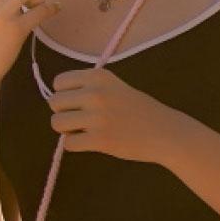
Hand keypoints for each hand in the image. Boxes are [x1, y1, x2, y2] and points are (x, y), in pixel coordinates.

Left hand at [48, 67, 185, 164]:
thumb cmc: (137, 109)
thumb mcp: (113, 86)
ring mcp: (97, 117)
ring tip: (82, 131)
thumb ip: (87, 87)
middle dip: (63, 112)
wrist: (165, 132)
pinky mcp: (101, 140)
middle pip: (54, 102)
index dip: (64, 94)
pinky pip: (69, 143)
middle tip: (80, 119)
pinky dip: (75, 144)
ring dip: (66, 130)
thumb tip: (56, 97)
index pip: (58, 82)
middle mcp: (95, 93)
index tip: (77, 103)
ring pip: (57, 123)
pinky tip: (89, 142)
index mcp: (97, 76)